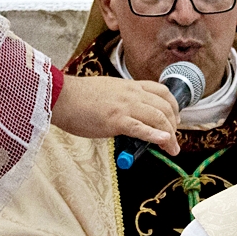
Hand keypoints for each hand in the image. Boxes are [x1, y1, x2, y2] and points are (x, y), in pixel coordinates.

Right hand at [51, 75, 181, 155]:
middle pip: (165, 107)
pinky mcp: (115, 120)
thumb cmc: (80, 97)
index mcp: (130, 86)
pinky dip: (155, 135)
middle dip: (174, 125)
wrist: (61, 96)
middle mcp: (132, 94)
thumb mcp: (109, 91)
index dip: (173, 106)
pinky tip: (163, 141)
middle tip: (174, 139)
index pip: (162, 91)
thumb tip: (131, 113)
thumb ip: (123, 100)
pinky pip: (141, 128)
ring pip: (158, 118)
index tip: (175, 118)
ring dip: (169, 135)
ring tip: (172, 149)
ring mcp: (125, 106)